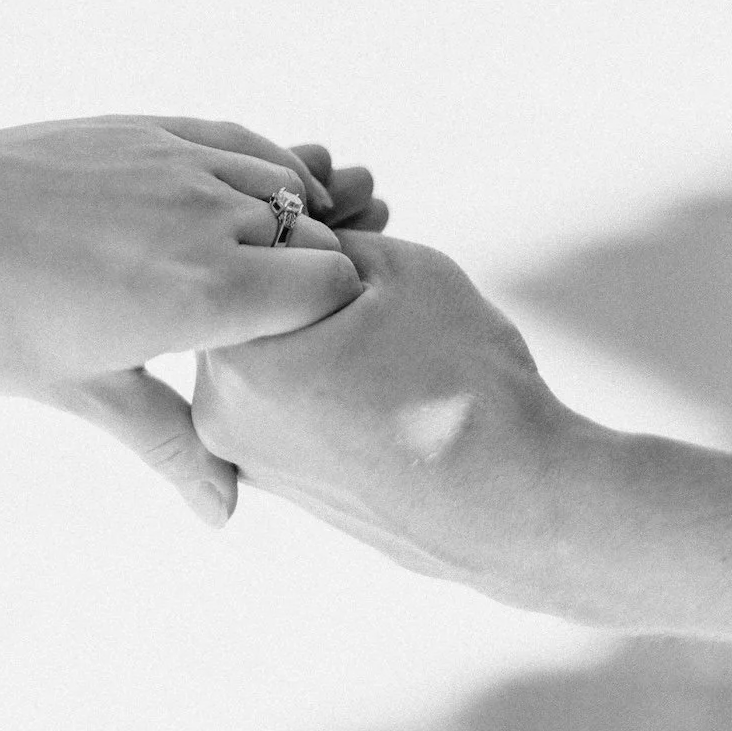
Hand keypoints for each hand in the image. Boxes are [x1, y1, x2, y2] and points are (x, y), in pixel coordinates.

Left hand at [0, 113, 374, 526]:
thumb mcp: (85, 391)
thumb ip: (171, 444)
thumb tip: (222, 514)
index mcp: (202, 297)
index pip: (331, 290)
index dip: (326, 320)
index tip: (294, 348)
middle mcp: (207, 220)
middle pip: (317, 241)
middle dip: (310, 277)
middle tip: (269, 318)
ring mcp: (180, 164)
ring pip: (286, 188)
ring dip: (286, 224)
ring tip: (248, 264)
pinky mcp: (151, 129)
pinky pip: (242, 142)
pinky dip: (262, 170)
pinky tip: (240, 201)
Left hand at [192, 231, 570, 600]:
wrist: (513, 501)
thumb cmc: (457, 381)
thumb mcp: (393, 267)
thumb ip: (323, 242)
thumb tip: (300, 239)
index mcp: (234, 353)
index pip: (252, 256)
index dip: (311, 229)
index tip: (360, 230)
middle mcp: (218, 413)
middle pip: (259, 309)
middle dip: (311, 281)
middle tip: (381, 272)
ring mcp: (251, 457)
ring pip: (279, 358)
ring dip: (321, 332)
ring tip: (394, 336)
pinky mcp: (290, 485)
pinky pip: (296, 407)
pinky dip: (331, 383)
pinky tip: (390, 381)